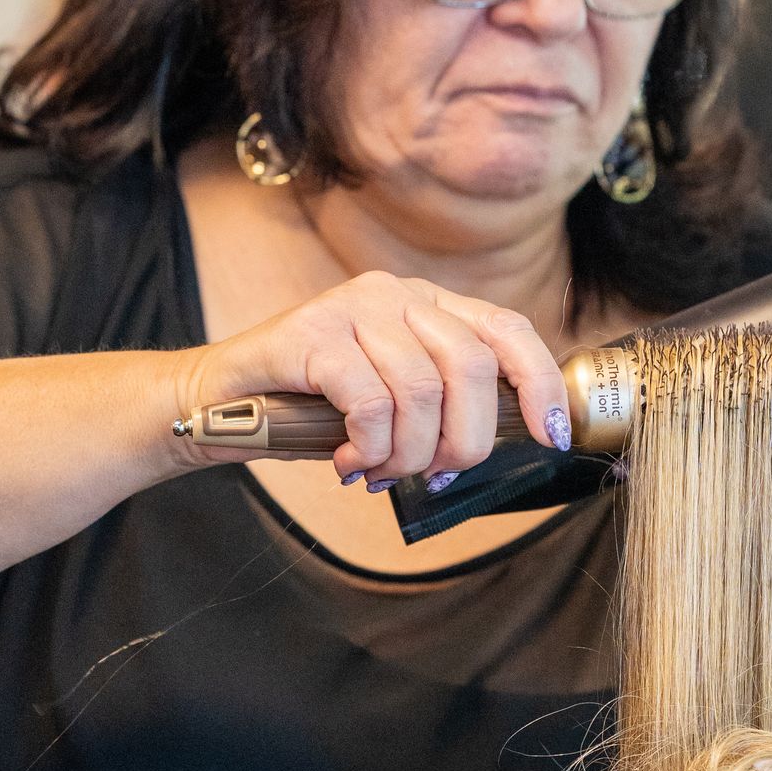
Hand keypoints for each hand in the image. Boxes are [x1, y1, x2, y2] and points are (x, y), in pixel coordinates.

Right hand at [174, 272, 570, 485]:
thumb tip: (494, 445)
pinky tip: (350, 462)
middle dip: (463, 443)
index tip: (553, 435)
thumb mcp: (392, 401)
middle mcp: (397, 295)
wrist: (218, 401)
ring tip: (377, 471)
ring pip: (421, 394)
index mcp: (429, 305)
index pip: (507, 331)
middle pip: (470, 370)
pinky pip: (370, 402)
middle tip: (431, 476)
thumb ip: (442, 407)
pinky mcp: (313, 334)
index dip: (540, 384)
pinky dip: (369, 447)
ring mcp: (354, 308)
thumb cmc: (312, 408)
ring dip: (406, 455)